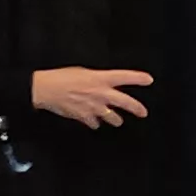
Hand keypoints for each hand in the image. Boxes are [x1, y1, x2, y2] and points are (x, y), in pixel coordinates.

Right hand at [29, 66, 151, 128]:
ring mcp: (95, 107)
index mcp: (101, 78)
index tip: (149, 80)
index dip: (138, 78)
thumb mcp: (83, 72)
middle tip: (143, 112)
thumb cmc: (62, 77)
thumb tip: (101, 85)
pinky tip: (93, 121)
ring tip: (117, 121)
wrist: (47, 89)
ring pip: (113, 118)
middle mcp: (101, 93)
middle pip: (126, 102)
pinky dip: (94, 122)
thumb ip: (96, 80)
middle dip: (137, 108)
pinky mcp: (85, 117)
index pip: (125, 77)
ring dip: (116, 120)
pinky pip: (95, 123)